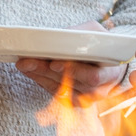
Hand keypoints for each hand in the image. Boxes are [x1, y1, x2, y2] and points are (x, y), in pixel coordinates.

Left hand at [14, 20, 128, 96]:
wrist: (111, 66)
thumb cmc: (104, 47)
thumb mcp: (97, 33)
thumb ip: (81, 33)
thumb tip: (58, 35)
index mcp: (110, 74)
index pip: (92, 76)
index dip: (73, 71)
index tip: (54, 63)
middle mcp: (99, 90)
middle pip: (69, 83)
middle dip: (45, 71)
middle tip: (27, 61)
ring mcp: (86, 99)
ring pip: (58, 89)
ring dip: (39, 76)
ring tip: (24, 64)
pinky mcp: (74, 102)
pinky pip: (55, 93)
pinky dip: (41, 82)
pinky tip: (31, 72)